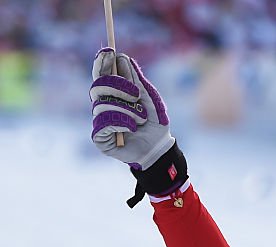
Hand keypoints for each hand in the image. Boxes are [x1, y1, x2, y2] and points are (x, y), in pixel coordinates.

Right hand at [90, 48, 172, 169]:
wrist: (159, 147)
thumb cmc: (154, 122)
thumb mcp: (150, 98)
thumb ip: (137, 80)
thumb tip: (122, 58)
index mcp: (112, 94)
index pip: (101, 75)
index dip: (102, 62)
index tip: (108, 51)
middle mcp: (103, 106)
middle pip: (98, 86)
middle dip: (119, 87)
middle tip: (136, 95)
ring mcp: (100, 121)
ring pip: (103, 105)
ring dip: (127, 110)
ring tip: (141, 118)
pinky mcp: (100, 138)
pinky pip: (103, 124)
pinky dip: (121, 123)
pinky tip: (132, 128)